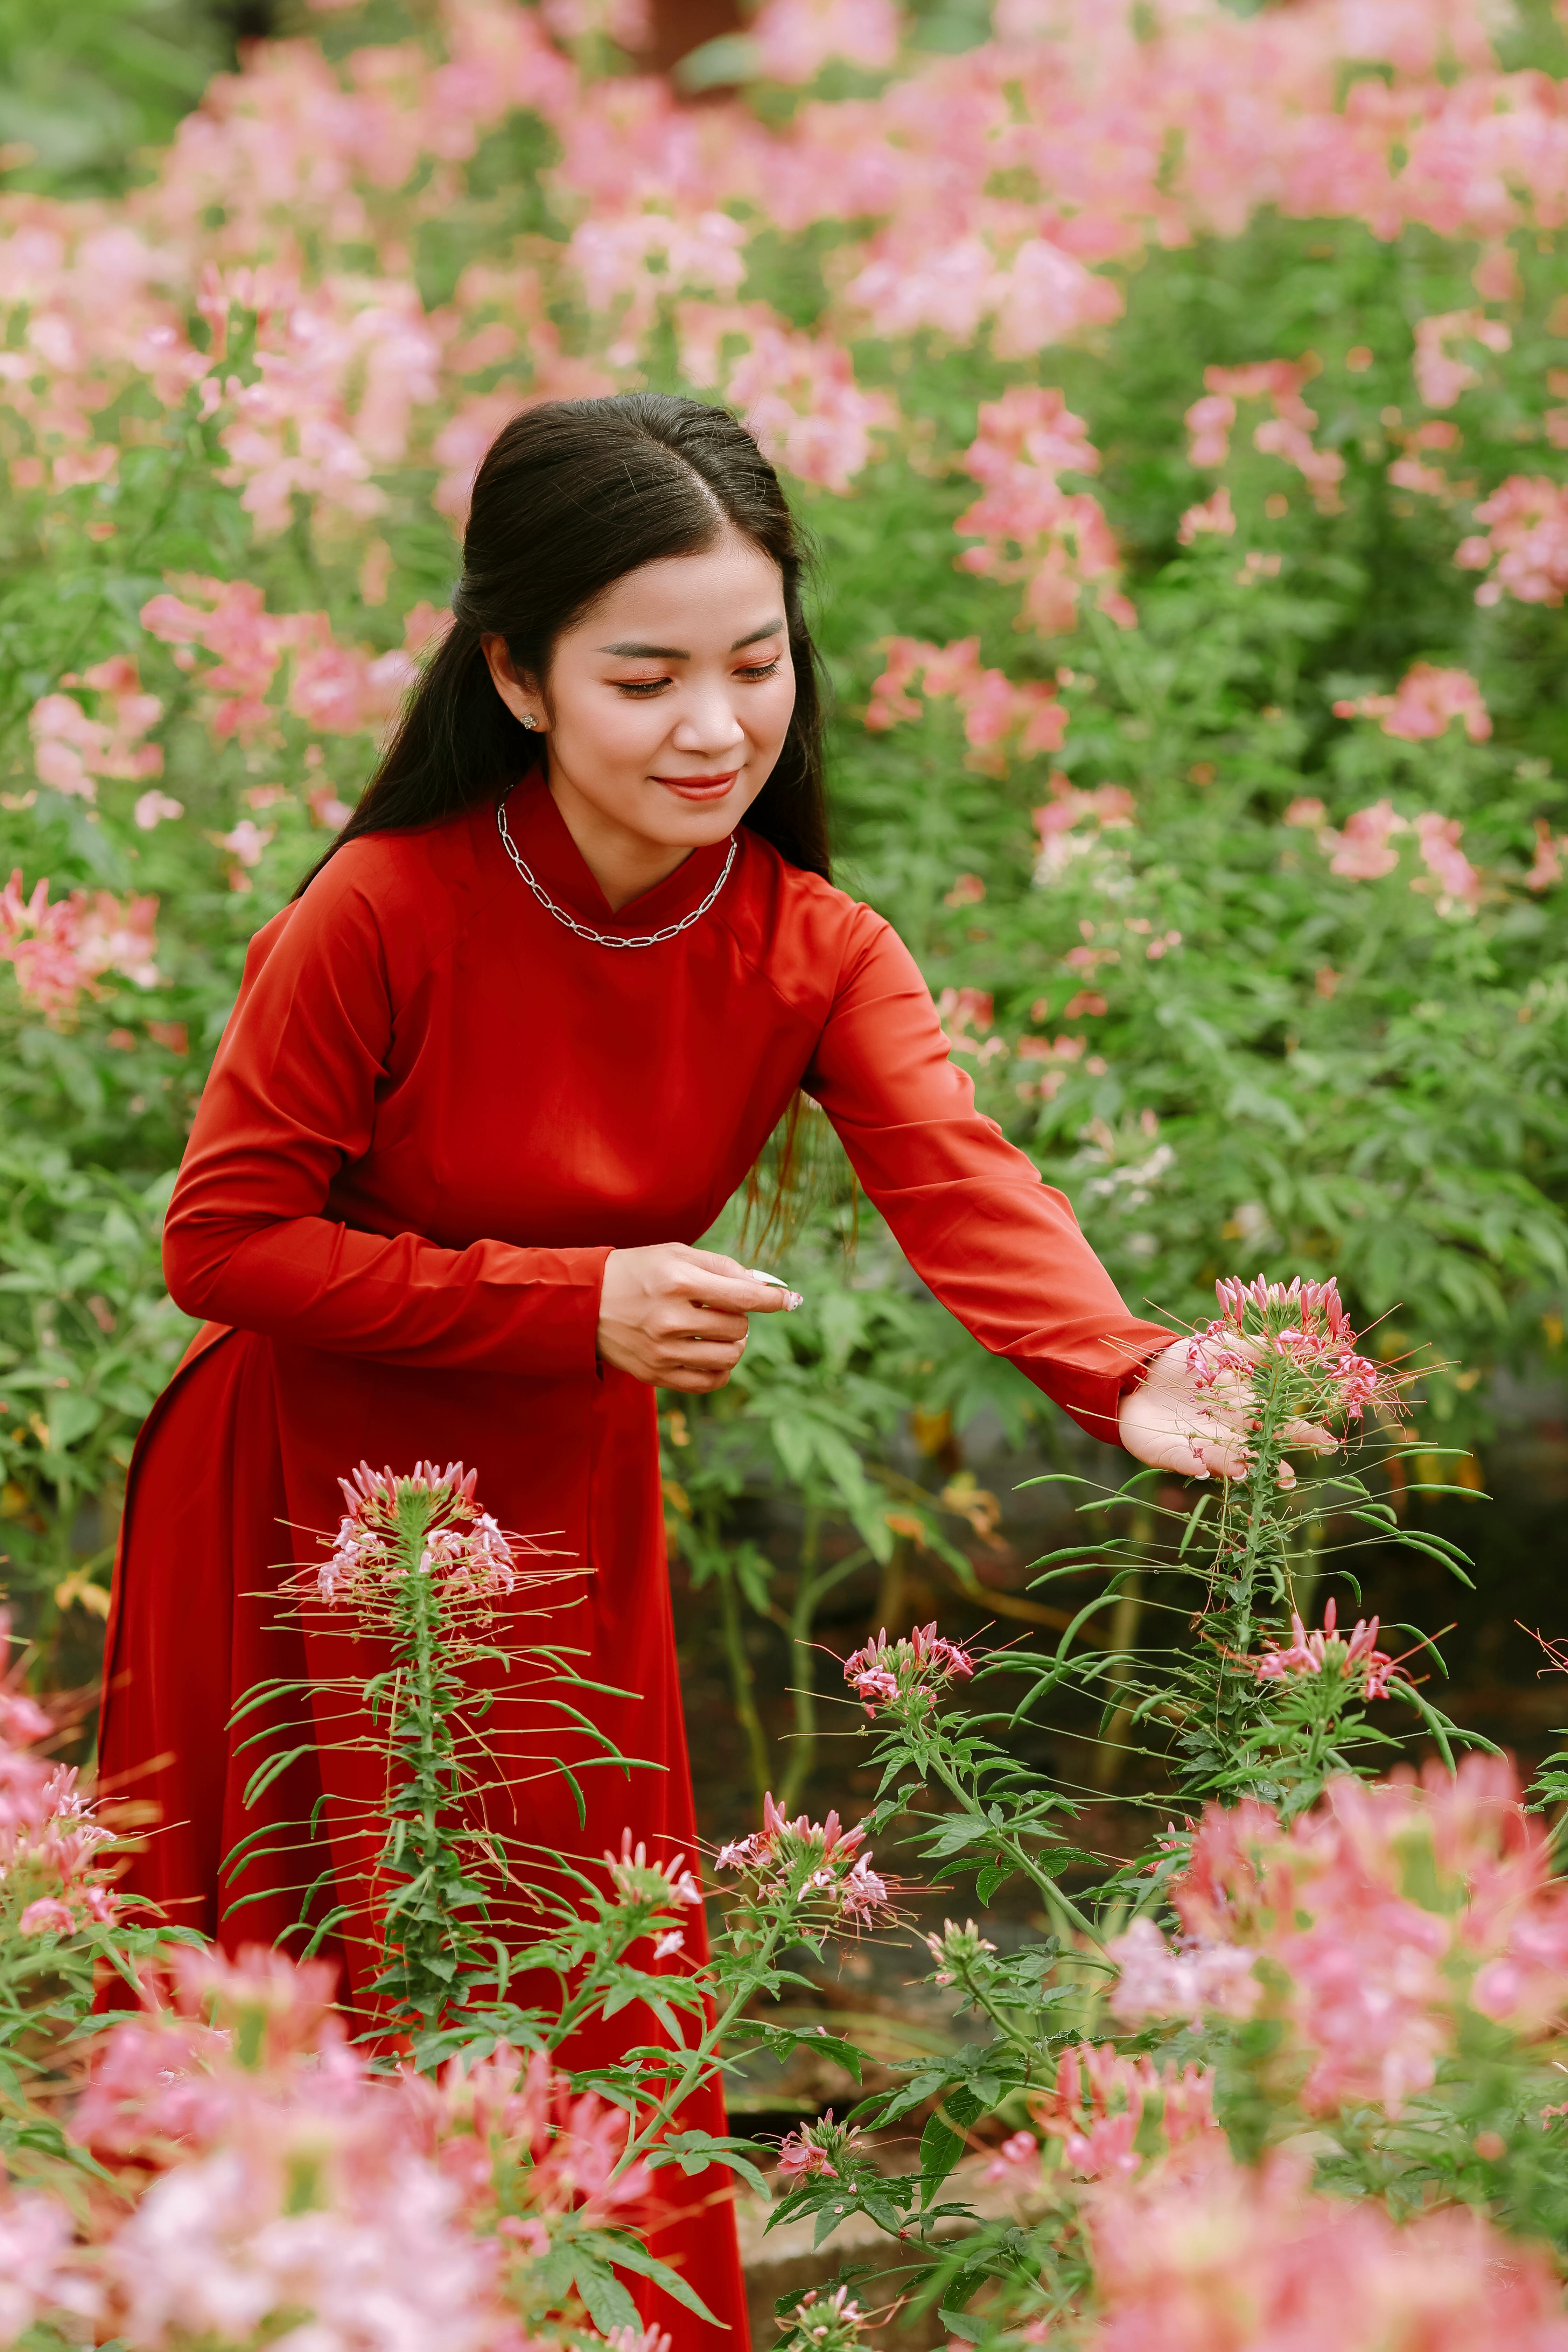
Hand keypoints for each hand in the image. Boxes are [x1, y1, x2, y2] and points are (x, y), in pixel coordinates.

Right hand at [596, 1243, 800, 1392]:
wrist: (586, 1302)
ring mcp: (662, 1351)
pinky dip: (721, 1370)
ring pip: (729, 1357)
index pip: (743, 1296)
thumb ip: (722, 1267)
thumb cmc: (638, 1271)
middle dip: (740, 1317)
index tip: (790, 1300)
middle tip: (722, 1308)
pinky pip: (708, 1382)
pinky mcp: (655, 1374)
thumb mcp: (676, 1254)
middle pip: (739, 1328)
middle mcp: (670, 1319)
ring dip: (734, 1344)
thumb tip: (764, 1285)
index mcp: (678, 1282)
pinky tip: (714, 1355)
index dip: (774, 1299)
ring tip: (718, 1331)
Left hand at [1117, 1337, 1335, 1480]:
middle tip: (1289, 1476)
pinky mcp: (1170, 1452)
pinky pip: (1182, 1460)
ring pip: (1223, 1459)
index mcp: (1244, 1408)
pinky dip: (1192, 1464)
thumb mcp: (1223, 1347)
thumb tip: (1301, 1345)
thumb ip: (1257, 1349)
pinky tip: (1201, 1468)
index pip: (1278, 1422)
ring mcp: (1199, 1444)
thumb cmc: (1186, 1361)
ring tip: (1249, 1471)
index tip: (1327, 1442)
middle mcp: (1227, 1431)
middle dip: (1272, 1462)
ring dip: (1235, 1466)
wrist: (1138, 1371)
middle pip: (1255, 1449)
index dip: (1302, 1432)